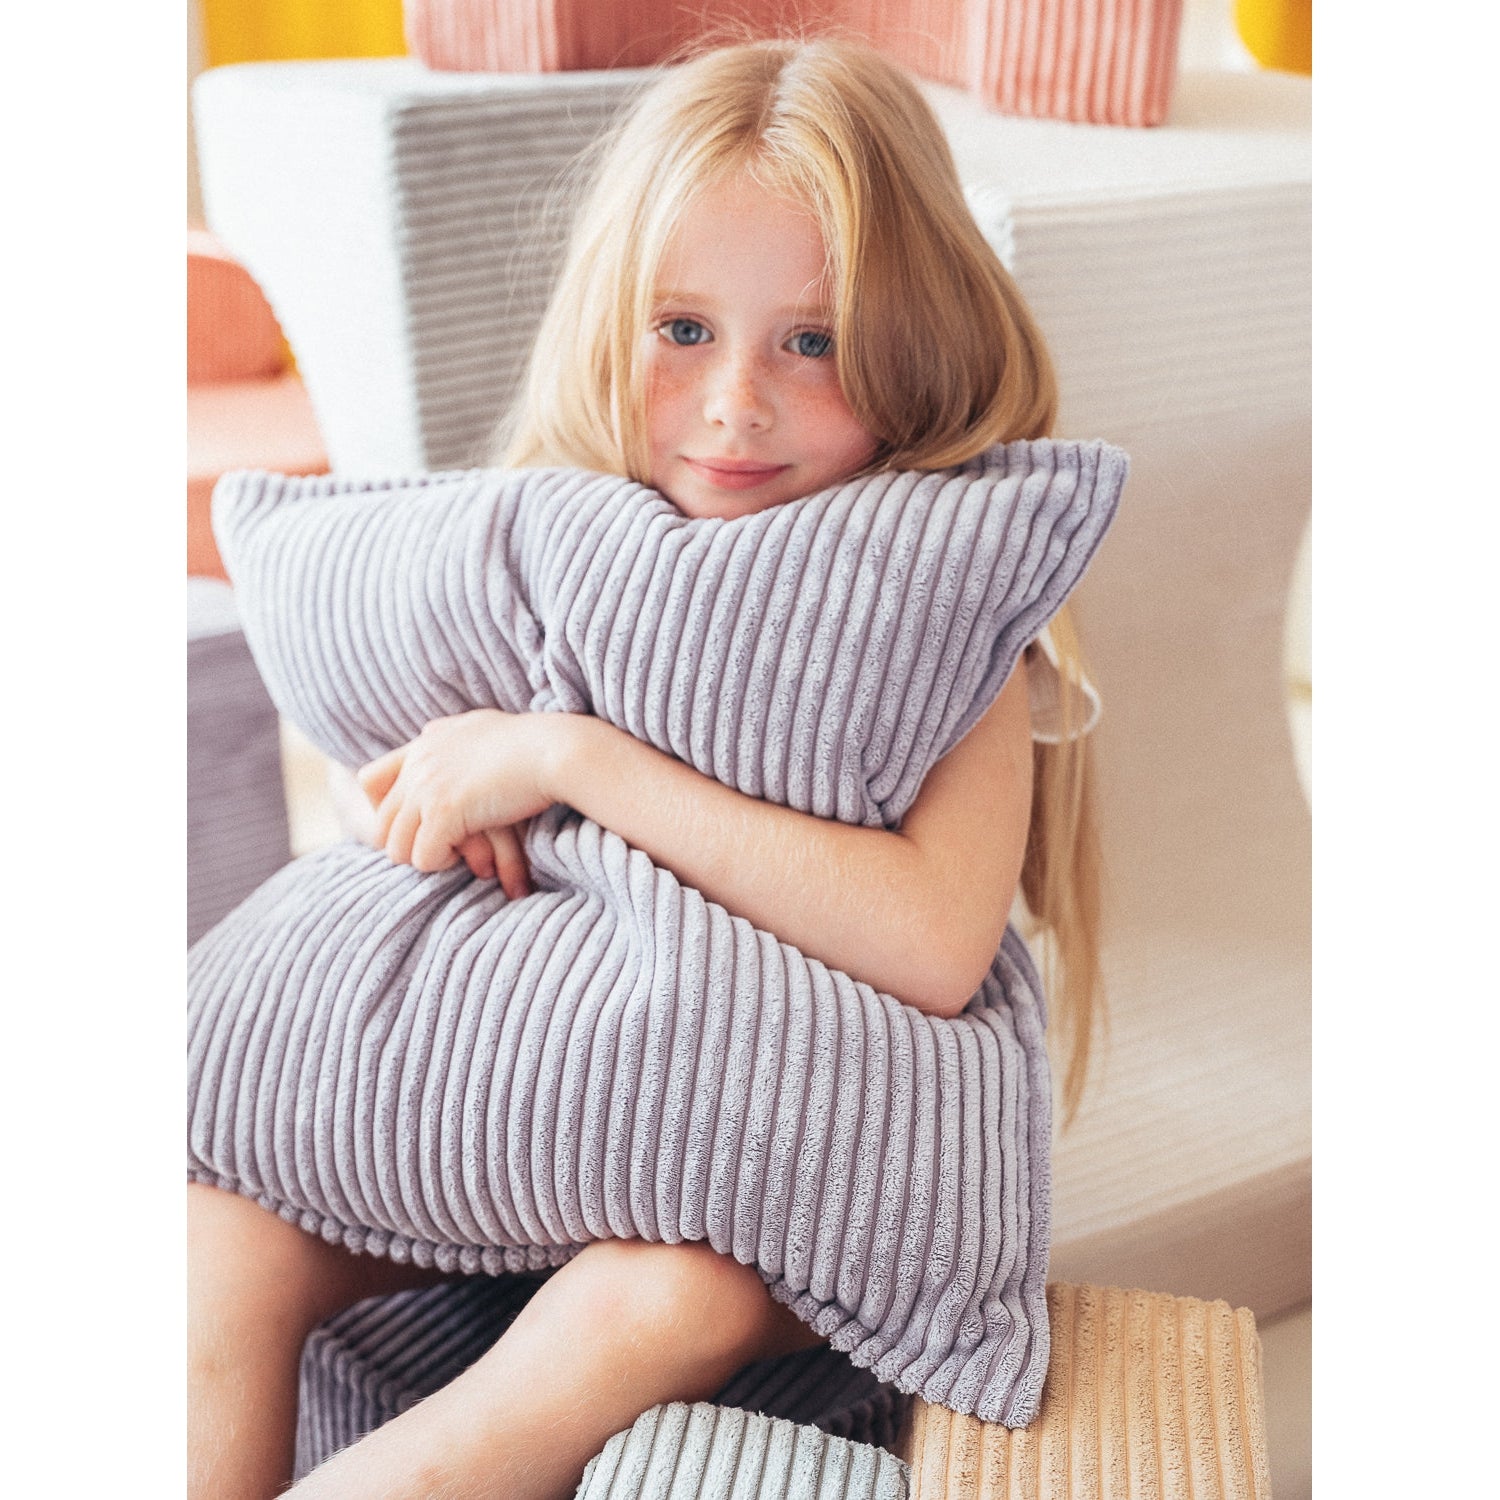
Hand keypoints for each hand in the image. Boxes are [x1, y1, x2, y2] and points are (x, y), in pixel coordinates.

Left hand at [356, 709, 559, 897]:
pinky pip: (423, 857)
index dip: (384, 809)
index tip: (417, 821)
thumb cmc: (533, 740)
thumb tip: (436, 733)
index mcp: (426, 742)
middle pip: (380, 822)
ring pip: (396, 846)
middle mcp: (418, 762)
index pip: (369, 780)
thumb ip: (453, 733)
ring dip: (425, 856)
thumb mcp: (481, 726)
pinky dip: (442, 863)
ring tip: (456, 853)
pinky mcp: (444, 812)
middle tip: (442, 846)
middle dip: (407, 842)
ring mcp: (427, 787)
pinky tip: (469, 855)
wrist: (555, 748)